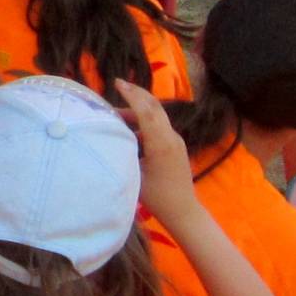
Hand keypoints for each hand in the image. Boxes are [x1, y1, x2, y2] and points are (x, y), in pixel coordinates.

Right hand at [113, 81, 197, 226]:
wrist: (184, 211)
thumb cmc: (158, 197)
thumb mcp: (135, 175)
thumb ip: (125, 152)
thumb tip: (111, 136)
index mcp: (161, 143)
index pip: (146, 111)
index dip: (131, 95)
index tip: (117, 83)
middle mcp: (171, 137)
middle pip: (155, 107)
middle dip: (137, 93)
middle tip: (119, 84)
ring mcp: (176, 141)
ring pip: (157, 116)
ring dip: (138, 109)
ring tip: (117, 114)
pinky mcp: (176, 146)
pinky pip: (159, 126)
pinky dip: (144, 121)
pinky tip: (130, 130)